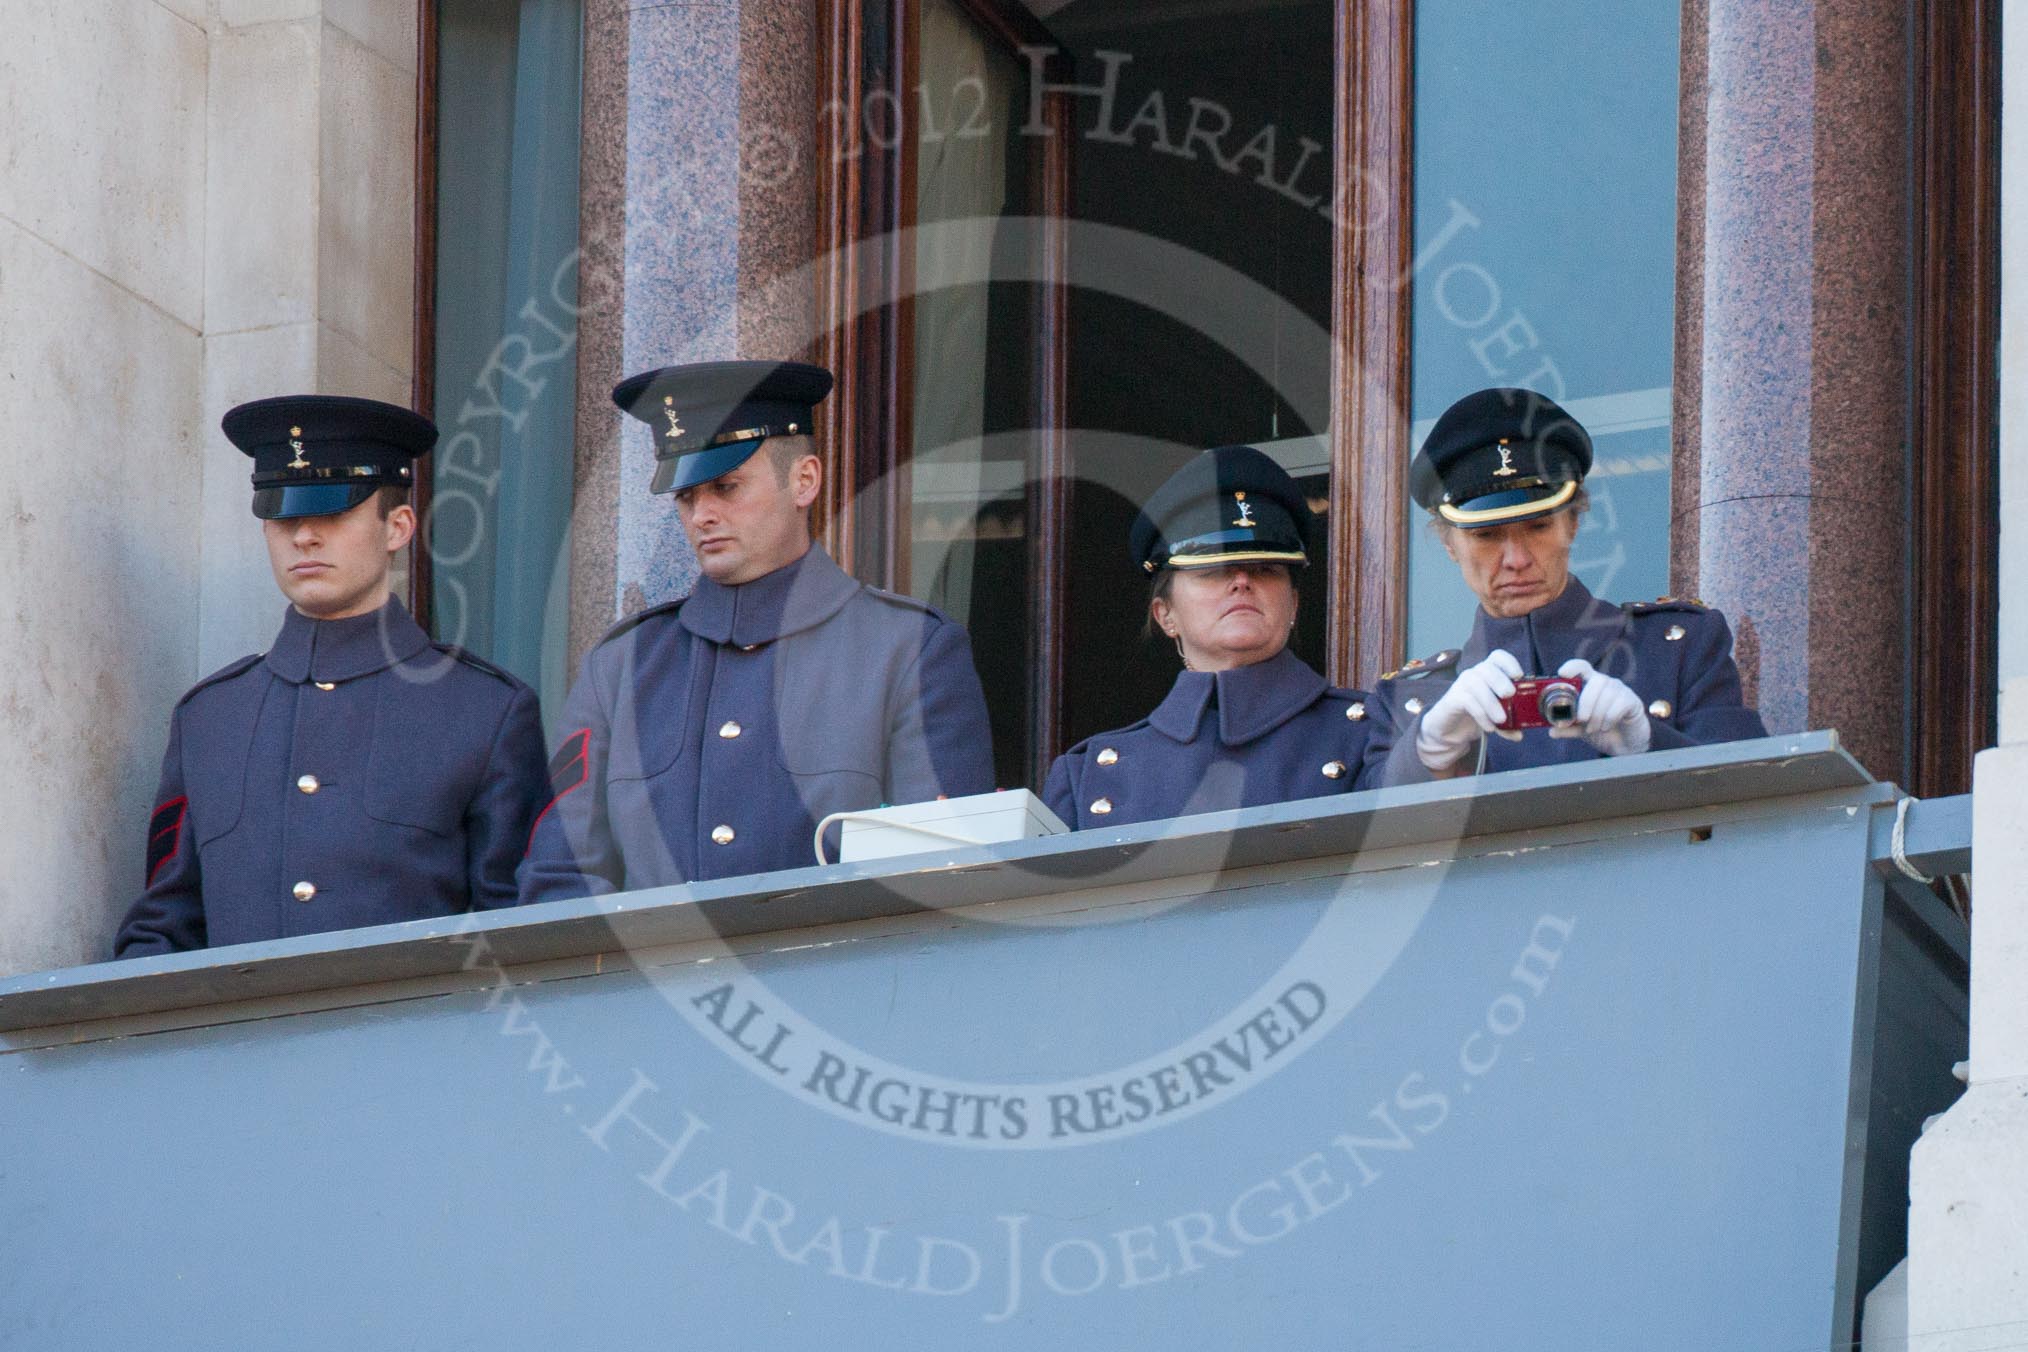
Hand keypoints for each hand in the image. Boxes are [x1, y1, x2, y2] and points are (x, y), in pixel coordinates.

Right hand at [1415, 649, 1524, 770]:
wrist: (1449, 727)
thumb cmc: (1476, 714)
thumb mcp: (1496, 719)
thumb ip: (1508, 725)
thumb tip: (1519, 734)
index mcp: (1489, 673)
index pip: (1498, 657)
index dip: (1509, 662)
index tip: (1518, 676)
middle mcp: (1475, 674)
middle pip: (1487, 668)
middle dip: (1500, 680)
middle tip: (1510, 694)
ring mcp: (1462, 685)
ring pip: (1476, 684)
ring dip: (1491, 701)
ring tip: (1501, 719)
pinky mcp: (1452, 699)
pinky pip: (1467, 701)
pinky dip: (1480, 714)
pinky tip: (1489, 727)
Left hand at [1551, 659, 1652, 755]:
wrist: (1624, 743)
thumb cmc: (1600, 729)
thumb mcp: (1580, 730)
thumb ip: (1567, 728)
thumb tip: (1551, 731)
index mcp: (1589, 685)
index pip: (1582, 667)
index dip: (1572, 666)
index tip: (1562, 673)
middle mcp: (1605, 683)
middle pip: (1596, 680)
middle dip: (1586, 701)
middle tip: (1581, 719)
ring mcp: (1620, 690)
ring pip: (1608, 694)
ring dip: (1597, 715)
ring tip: (1592, 729)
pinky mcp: (1632, 701)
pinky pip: (1620, 704)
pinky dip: (1610, 718)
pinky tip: (1606, 727)